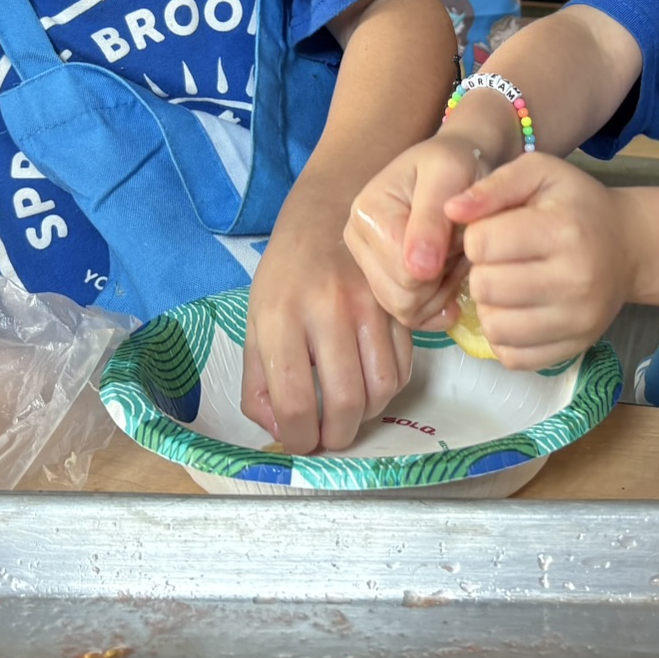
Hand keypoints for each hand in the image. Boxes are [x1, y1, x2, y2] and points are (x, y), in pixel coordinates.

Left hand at [242, 224, 412, 453]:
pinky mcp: (398, 306)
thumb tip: (282, 432)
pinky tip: (368, 384)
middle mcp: (328, 310)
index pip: (295, 399)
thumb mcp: (256, 323)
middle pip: (345, 402)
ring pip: (381, 390)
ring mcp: (370, 306)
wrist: (327, 215)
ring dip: (364, 416)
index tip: (300, 442)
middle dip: (336, 436)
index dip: (299, 437)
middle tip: (327, 438)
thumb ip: (258, 383)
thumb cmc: (286, 275)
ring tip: (348, 413)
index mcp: (281, 316)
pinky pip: (403, 369)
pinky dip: (387, 390)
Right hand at [343, 132, 487, 329]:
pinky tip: (452, 276)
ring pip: (407, 310)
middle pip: (403, 298)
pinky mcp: (382, 280)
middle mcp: (357, 241)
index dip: (444, 262)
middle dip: (443, 279)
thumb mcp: (451, 174)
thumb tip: (418, 269)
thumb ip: (432, 219)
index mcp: (367, 212)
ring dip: (443, 290)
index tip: (461, 230)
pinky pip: (411, 316)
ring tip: (458, 255)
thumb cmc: (458, 163)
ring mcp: (367, 264)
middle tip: (463, 245)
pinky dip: (438, 303)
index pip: (406, 273)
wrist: (460, 162)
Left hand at [445, 153, 636, 371]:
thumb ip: (494, 185)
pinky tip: (516, 311)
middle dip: (481, 271)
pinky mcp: (573, 348)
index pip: (482, 243)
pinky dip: (505, 336)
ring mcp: (576, 320)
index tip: (493, 230)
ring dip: (490, 306)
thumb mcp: (540, 173)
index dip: (476, 235)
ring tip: (506, 285)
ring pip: (494, 327)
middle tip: (500, 260)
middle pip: (485, 287)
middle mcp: (574, 280)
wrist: (628, 246)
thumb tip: (451, 211)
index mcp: (562, 230)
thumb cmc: (577, 205)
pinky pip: (513, 357)